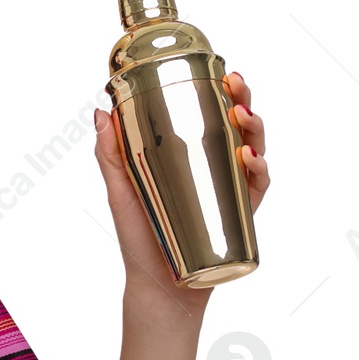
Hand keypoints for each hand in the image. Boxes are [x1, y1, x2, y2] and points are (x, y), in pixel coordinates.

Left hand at [92, 72, 266, 299]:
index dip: (218, 91)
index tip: (219, 71)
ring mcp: (230, 191)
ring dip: (255, 127)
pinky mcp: (241, 216)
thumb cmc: (138, 238)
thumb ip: (110, 154)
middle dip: (243, 99)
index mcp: (188, 157)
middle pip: (237, 126)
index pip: (208, 116)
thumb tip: (100, 111)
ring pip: (254, 149)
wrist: (158, 288)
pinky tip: (249, 157)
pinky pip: (257, 188)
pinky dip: (258, 170)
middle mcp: (214, 169)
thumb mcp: (120, 190)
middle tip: (236, 83)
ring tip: (242, 114)